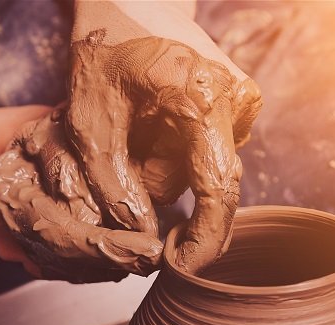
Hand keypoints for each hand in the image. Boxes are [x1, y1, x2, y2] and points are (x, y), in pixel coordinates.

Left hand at [0, 2, 261, 281]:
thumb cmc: (105, 46)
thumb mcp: (91, 118)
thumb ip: (113, 183)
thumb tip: (142, 237)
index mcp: (204, 98)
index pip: (217, 189)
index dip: (205, 238)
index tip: (187, 269)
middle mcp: (238, 101)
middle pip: (197, 181)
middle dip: (153, 180)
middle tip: (118, 147)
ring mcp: (243, 103)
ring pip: (195, 170)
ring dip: (157, 163)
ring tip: (132, 122)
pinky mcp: (238, 107)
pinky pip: (200, 152)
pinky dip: (170, 150)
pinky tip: (152, 119)